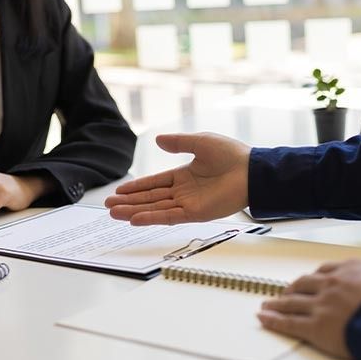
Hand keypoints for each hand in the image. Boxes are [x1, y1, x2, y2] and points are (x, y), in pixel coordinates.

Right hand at [105, 133, 250, 224]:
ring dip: (134, 211)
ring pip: (155, 209)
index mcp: (184, 176)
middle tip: (109, 205)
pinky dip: (151, 218)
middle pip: (150, 198)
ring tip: (113, 213)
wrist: (251, 171)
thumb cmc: (231, 155)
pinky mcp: (195, 214)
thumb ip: (178, 143)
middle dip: (129, 202)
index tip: (119, 190)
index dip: (136, 187)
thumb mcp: (200, 142)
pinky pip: (168, 217)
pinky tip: (134, 219)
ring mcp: (188, 204)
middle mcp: (183, 192)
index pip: (154, 183)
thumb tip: (157, 140)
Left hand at [257, 259, 360, 358]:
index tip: (309, 281)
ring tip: (268, 305)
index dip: (314, 278)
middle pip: (304, 283)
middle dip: (292, 288)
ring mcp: (321, 304)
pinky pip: (289, 322)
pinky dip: (273, 320)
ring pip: (292, 302)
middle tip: (285, 292)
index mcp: (350, 270)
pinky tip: (264, 318)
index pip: (325, 270)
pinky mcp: (316, 326)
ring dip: (277, 303)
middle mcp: (332, 283)